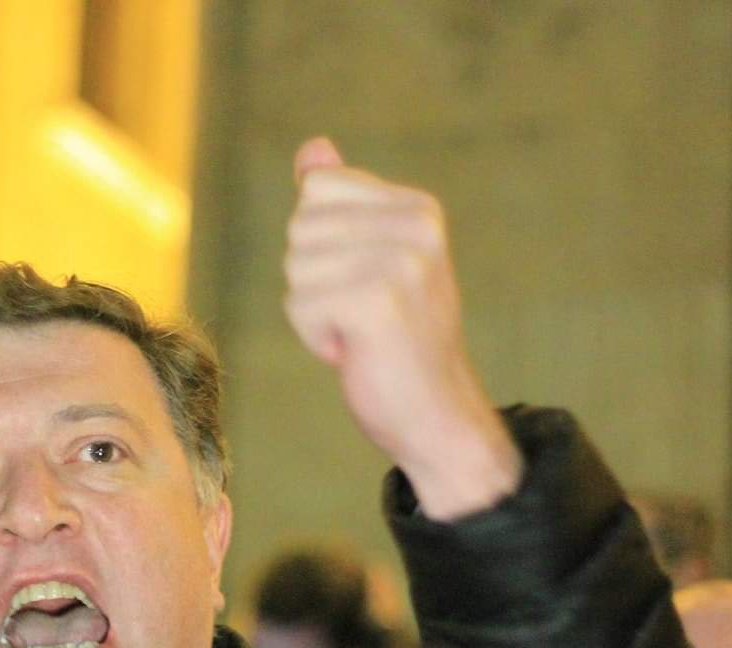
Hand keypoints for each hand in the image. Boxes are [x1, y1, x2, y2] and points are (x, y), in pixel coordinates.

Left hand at [282, 136, 520, 519]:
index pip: (317, 189)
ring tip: (361, 332)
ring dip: (314, 312)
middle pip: (300, 228)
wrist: (435, 413)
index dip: (320, 244)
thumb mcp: (370, 260)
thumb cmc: (396, 341)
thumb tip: (312, 149)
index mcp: (418, 207)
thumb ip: (342, 204)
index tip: (362, 281)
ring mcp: (400, 262)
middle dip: (313, 280)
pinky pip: (300, 305)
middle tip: (361, 315)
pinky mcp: (377, 301)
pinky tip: (356, 350)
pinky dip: (315, 337)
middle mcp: (416, 225)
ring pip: (296, 268)